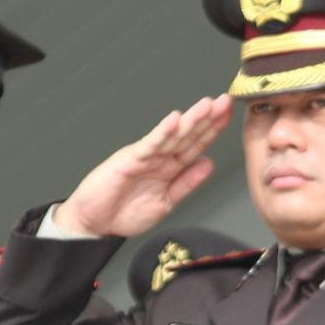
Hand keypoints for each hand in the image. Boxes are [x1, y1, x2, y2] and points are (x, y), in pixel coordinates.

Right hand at [55, 95, 232, 237]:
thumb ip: (187, 183)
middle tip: (225, 101)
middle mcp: (159, 158)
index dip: (213, 130)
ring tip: (207, 105)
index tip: (228, 115)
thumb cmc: (125, 213)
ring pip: (172, 136)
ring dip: (190, 120)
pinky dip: (161, 132)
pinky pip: (149, 145)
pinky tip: (174, 120)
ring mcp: (145, 156)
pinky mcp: (129, 160)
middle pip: (188, 135)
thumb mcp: (166, 202)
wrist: (95, 223)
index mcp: (170, 167)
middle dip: (207, 118)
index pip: (195, 144)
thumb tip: (210, 164)